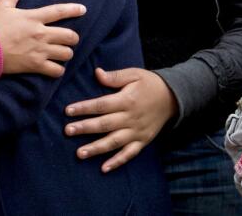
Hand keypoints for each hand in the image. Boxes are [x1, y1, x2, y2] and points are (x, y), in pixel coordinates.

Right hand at [0, 0, 83, 76]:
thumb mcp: (3, 5)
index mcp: (34, 17)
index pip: (59, 11)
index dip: (73, 10)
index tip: (83, 9)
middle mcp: (40, 34)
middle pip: (70, 36)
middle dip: (73, 38)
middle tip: (69, 39)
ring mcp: (39, 51)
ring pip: (66, 53)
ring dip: (66, 53)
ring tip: (62, 53)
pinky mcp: (35, 65)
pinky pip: (57, 70)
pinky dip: (58, 70)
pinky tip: (55, 67)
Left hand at [63, 68, 177, 171]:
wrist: (173, 98)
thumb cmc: (149, 84)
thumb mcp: (134, 74)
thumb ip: (115, 76)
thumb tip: (97, 73)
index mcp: (127, 100)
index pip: (101, 105)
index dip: (84, 108)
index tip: (68, 111)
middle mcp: (131, 118)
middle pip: (104, 125)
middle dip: (85, 128)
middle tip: (67, 131)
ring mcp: (137, 132)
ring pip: (114, 142)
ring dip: (96, 148)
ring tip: (80, 153)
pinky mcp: (143, 141)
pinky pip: (129, 154)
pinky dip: (117, 162)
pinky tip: (104, 168)